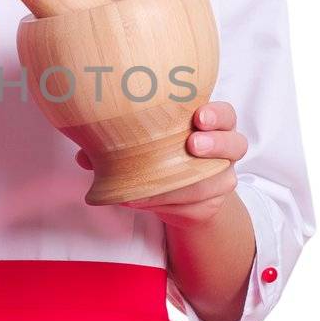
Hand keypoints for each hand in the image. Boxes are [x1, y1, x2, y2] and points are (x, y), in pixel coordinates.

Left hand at [74, 100, 248, 230]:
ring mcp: (221, 178)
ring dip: (195, 180)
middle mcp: (222, 150)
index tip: (199, 116)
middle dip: (217, 142)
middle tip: (194, 142)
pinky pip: (198, 205)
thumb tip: (84, 154)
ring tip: (169, 178)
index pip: (225, 115)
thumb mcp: (142, 145)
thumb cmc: (158, 157)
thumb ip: (117, 143)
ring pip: (222, 179)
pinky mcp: (211, 204)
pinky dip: (170, 204)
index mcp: (209, 125)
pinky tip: (148, 201)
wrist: (173, 196)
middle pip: (236, 143)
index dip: (217, 115)